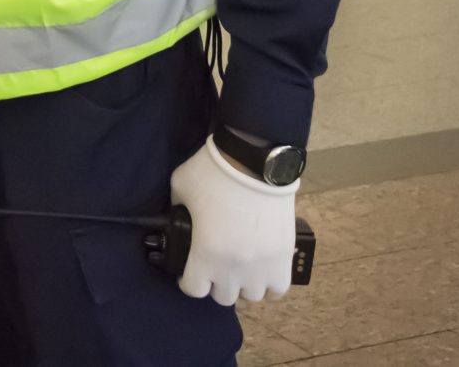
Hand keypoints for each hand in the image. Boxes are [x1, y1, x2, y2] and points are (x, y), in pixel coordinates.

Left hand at [168, 137, 298, 304]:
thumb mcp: (180, 189)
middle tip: (215, 267)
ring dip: (243, 285)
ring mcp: (262, 265)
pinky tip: (261, 273)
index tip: (189, 271)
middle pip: (223, 297)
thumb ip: (175, 211)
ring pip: (252, 296)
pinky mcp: (283, 256)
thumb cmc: (214, 173)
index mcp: (206, 253)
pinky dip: (269, 285)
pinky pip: (278, 290)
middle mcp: (234, 267)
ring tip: (239, 269)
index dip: (188, 281)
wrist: (255, 162)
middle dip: (215, 283)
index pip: (194, 289)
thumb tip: (175, 219)